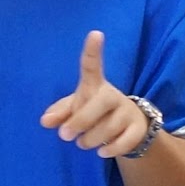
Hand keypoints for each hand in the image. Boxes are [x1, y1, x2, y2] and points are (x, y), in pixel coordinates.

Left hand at [40, 31, 148, 158]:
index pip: (92, 66)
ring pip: (108, 128)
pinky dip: (110, 150)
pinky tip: (102, 151)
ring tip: (84, 142)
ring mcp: (128, 111)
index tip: (95, 33)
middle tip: (65, 136)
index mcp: (94, 85)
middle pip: (100, 103)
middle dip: (81, 121)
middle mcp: (113, 95)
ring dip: (90, 140)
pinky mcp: (139, 128)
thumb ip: (60, 113)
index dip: (92, 51)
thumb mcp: (75, 109)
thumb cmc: (93, 112)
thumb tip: (45, 121)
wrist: (128, 128)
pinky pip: (123, 142)